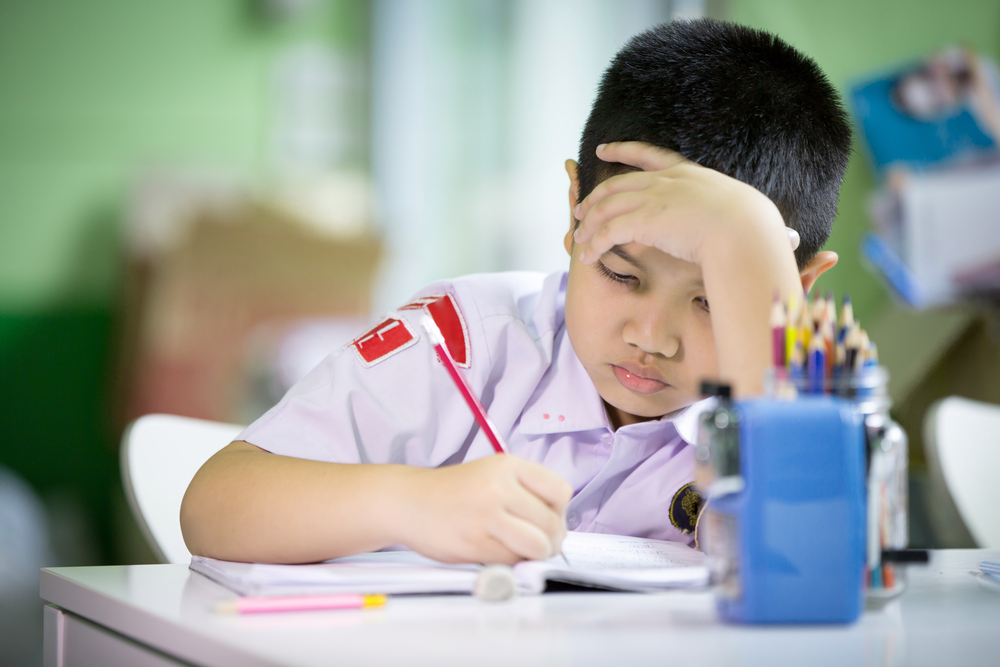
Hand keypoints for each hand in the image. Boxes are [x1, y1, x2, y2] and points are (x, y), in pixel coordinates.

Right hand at [394, 455, 572, 564]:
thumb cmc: (454, 493)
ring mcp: (486, 514)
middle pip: (552, 523)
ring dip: (535, 556)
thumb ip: (525, 493)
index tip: (547, 520)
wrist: (408, 501)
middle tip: (538, 545)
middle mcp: (499, 486)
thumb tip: (558, 529)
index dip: (559, 512)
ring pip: (537, 545)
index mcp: (508, 465)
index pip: (561, 491)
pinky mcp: (474, 541)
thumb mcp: (493, 476)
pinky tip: (497, 553)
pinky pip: (512, 560)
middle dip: (551, 541)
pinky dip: (511, 563)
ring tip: (521, 552)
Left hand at [572, 142, 785, 265]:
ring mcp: (653, 199)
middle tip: (580, 208)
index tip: (603, 150)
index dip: (622, 150)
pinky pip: (608, 232)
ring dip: (589, 224)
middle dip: (595, 197)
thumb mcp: (735, 205)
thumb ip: (723, 207)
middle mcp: (665, 181)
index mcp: (686, 173)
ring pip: (607, 208)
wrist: (744, 230)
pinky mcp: (644, 221)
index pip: (647, 154)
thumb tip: (741, 217)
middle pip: (617, 185)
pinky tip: (587, 255)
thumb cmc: (749, 225)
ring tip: (578, 237)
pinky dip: (594, 244)